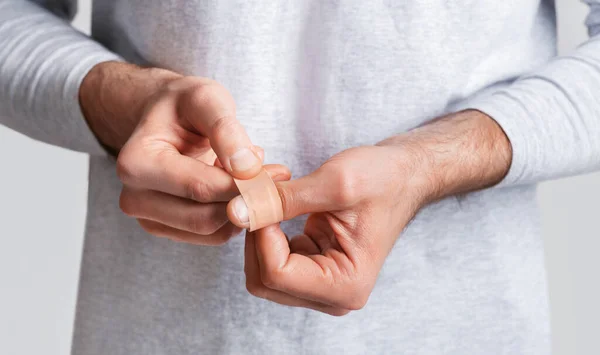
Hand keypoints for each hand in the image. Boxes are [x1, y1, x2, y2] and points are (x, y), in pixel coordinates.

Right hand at [80, 61, 290, 244]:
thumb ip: (226, 129)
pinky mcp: (166, 229)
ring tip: (252, 176)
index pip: (200, 188)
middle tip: (274, 177)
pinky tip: (237, 189)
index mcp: (137, 162)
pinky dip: (234, 217)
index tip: (278, 173)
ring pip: (212, 232)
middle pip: (205, 218)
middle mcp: (134, 197)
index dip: (244, 184)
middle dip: (246, 200)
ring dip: (243, 208)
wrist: (165, 119)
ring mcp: (148, 218)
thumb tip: (247, 168)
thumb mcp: (206, 99)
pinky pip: (212, 237)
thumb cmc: (184, 106)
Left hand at [227, 110, 511, 313]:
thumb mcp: (334, 183)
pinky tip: (276, 206)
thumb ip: (283, 200)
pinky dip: (264, 233)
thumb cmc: (382, 179)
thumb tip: (237, 210)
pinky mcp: (311, 271)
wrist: (403, 176)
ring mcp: (320, 286)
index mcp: (346, 284)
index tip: (263, 195)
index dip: (260, 234)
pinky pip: (269, 261)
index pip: (276, 275)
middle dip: (255, 235)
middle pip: (263, 281)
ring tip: (271, 196)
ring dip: (257, 233)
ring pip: (261, 273)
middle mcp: (332, 295)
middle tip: (262, 193)